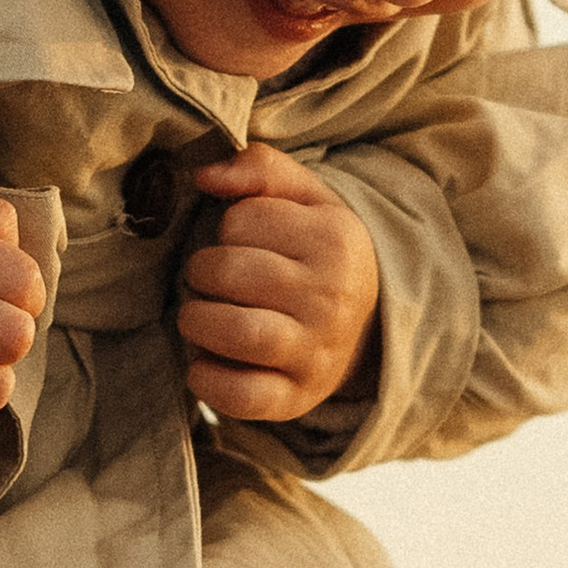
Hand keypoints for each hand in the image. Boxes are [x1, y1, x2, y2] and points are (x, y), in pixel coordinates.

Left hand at [180, 146, 380, 425]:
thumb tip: (204, 174)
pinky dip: (206, 379)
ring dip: (197, 321)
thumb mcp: (307, 200)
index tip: (243, 242)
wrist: (369, 329)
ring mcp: (315, 353)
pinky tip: (203, 361)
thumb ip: (260, 168)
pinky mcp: (296, 398)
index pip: (241, 221)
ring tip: (201, 315)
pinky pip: (239, 396)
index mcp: (335, 240)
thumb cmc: (320, 255)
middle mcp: (331, 297)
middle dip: (201, 272)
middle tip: (210, 279)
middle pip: (228, 273)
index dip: (228, 228)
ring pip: (234, 332)